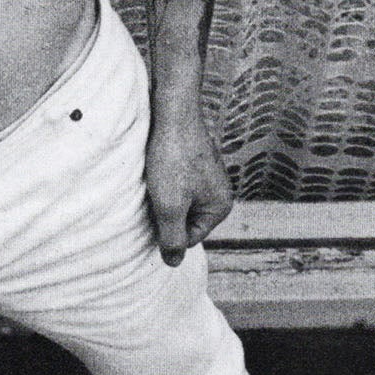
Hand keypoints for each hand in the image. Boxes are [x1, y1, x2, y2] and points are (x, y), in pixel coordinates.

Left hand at [145, 113, 234, 266]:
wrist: (173, 110)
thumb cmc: (172, 157)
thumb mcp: (169, 206)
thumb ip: (172, 238)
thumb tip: (174, 263)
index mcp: (220, 207)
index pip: (189, 238)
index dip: (167, 229)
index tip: (155, 208)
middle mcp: (220, 191)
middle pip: (184, 219)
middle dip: (166, 211)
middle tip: (154, 191)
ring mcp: (208, 175)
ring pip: (178, 200)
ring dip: (162, 194)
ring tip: (155, 177)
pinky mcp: (194, 160)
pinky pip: (178, 182)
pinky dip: (164, 178)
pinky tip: (157, 166)